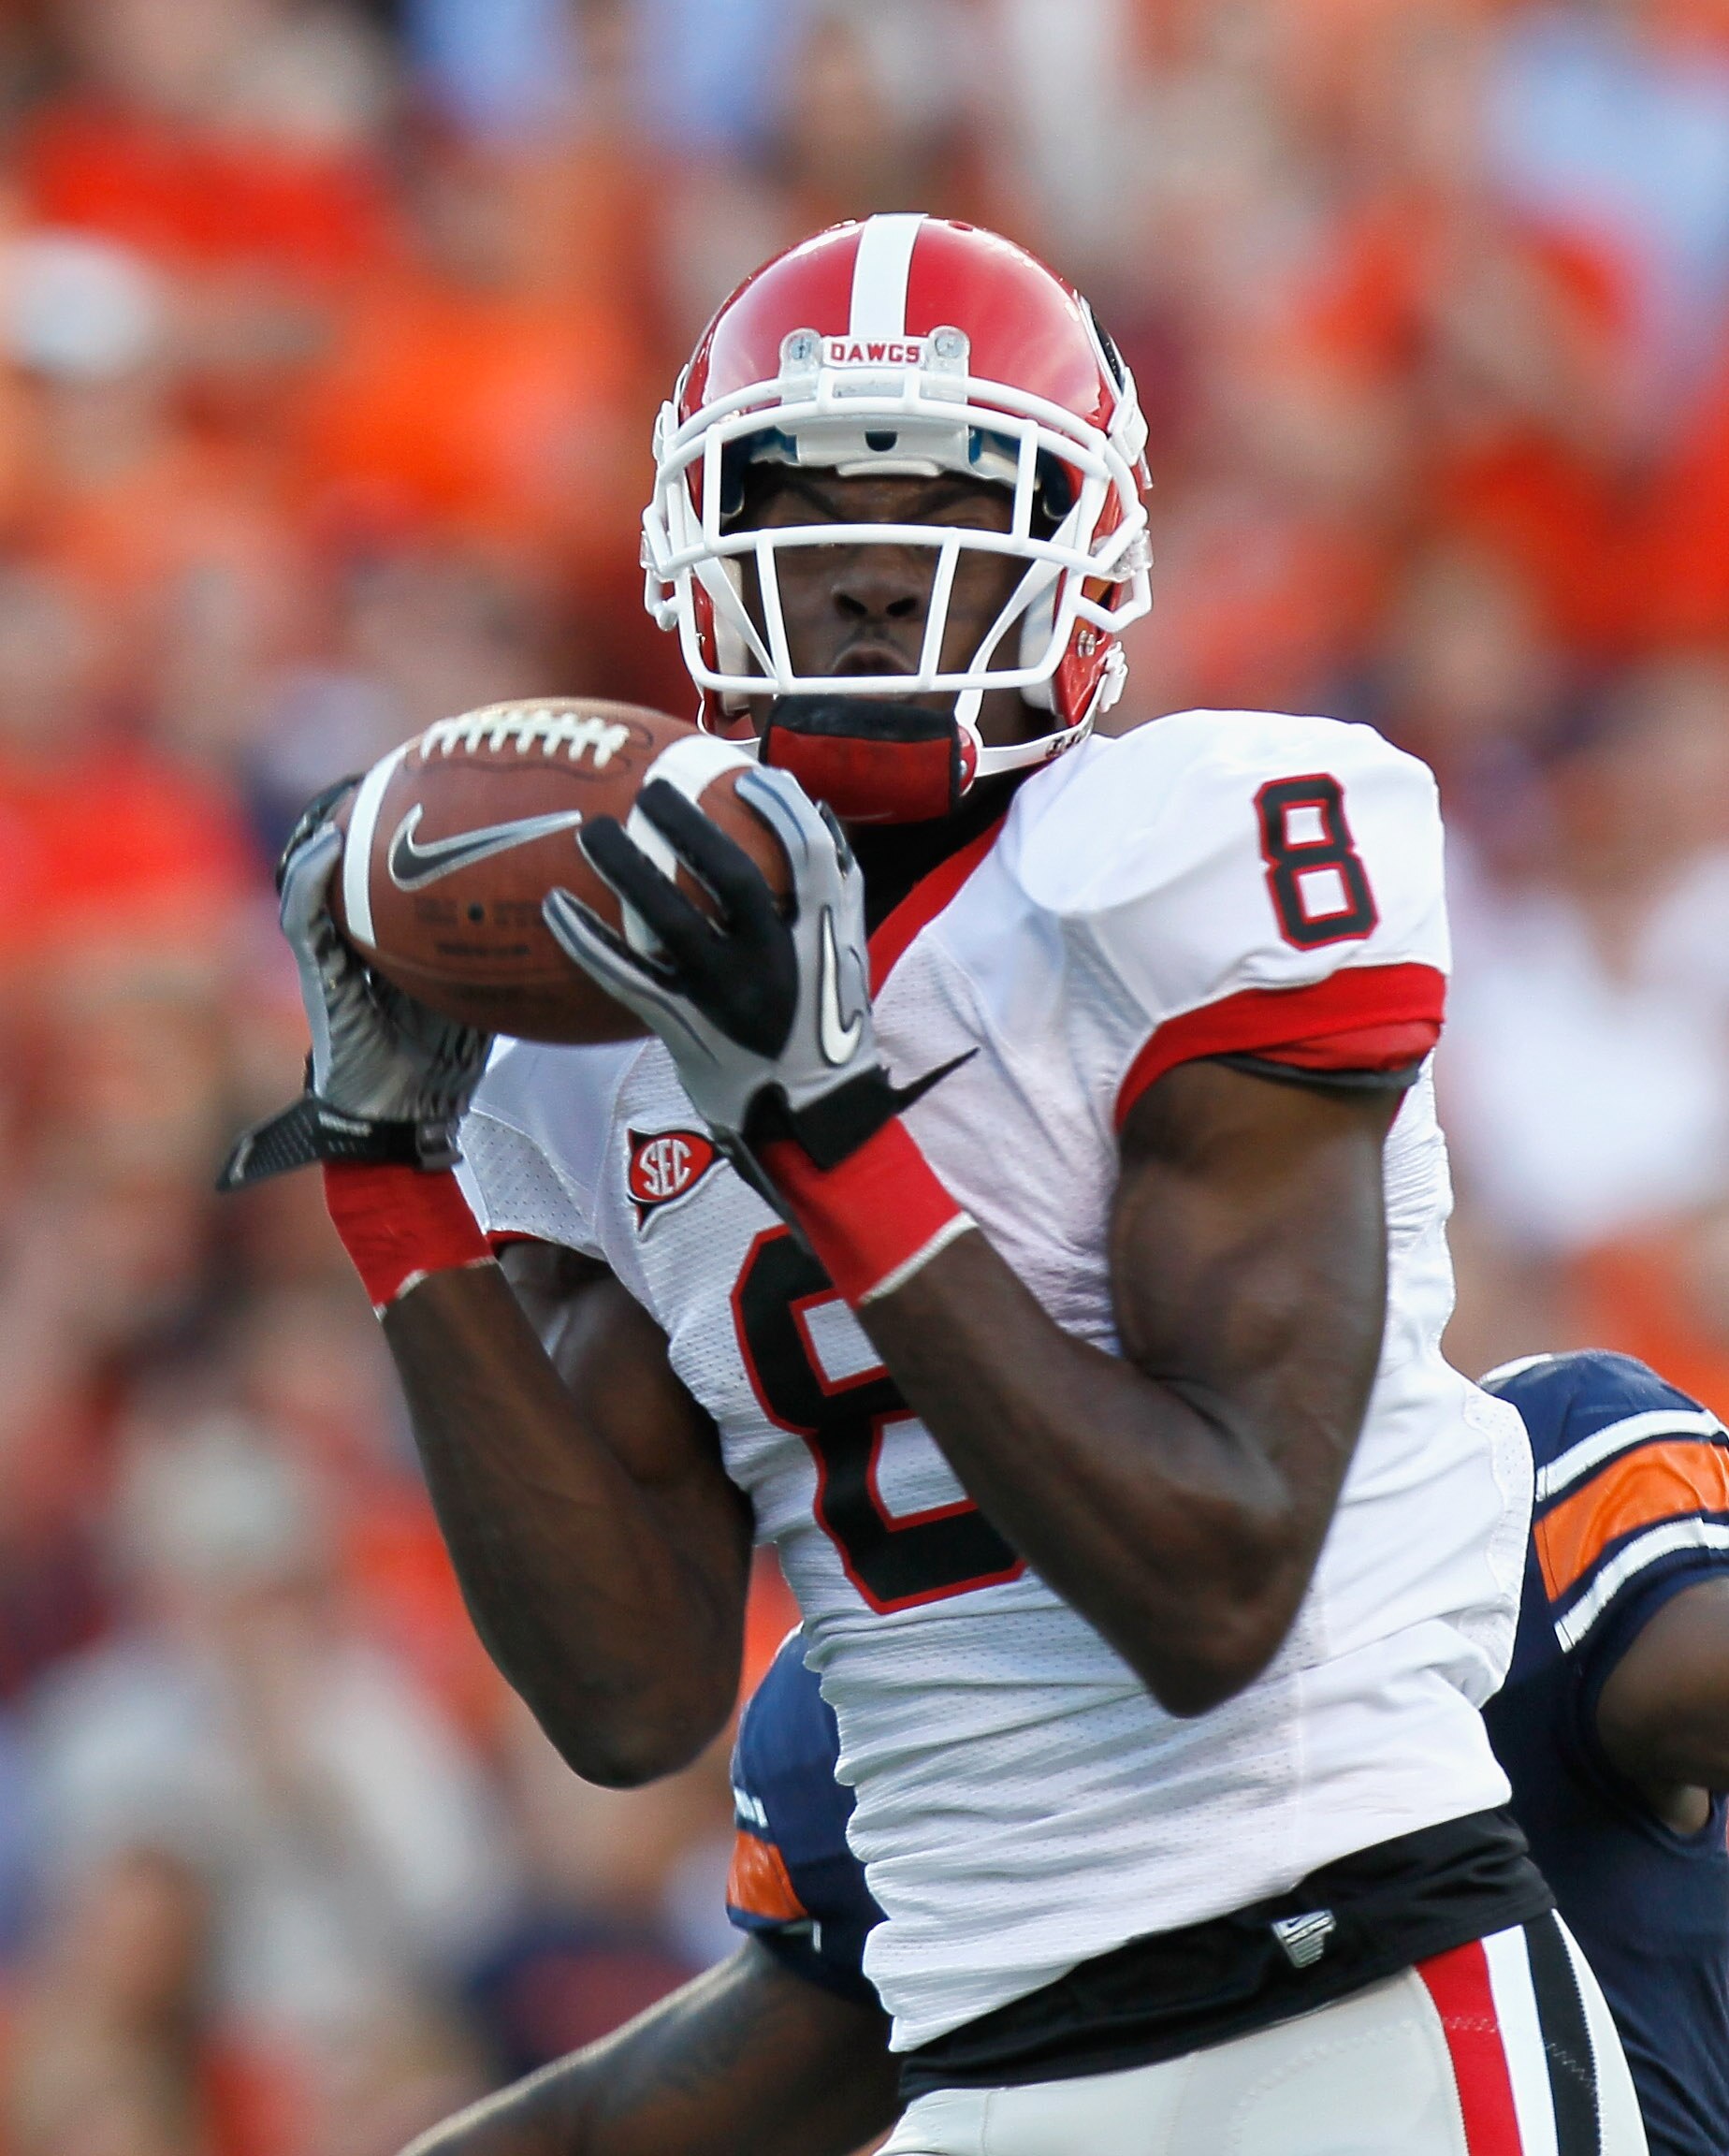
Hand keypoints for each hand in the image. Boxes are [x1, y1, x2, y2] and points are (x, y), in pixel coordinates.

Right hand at [218, 779, 492, 1189]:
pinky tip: (327, 846)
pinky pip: (303, 917)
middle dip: (364, 812)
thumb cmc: (447, 1055)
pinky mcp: (316, 977)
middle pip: (350, 862)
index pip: (386, 867)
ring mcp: (330, 953)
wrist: (407, 1113)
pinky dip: (309, 878)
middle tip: (390, 767)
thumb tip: (576, 908)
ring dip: (326, 832)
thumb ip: (505, 945)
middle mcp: (355, 936)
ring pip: (314, 876)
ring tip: (345, 790)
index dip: (399, 821)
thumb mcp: (486, 983)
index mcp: (389, 935)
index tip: (427, 775)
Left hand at [542, 769, 956, 1190]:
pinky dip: (588, 942)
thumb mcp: (847, 957)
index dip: (779, 810)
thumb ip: (837, 891)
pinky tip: (554, 907)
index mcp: (823, 937)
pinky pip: (627, 979)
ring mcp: (727, 998)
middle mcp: (775, 963)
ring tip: (593, 831)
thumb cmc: (829, 1030)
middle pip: (733, 877)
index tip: (748, 775)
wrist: (813, 1120)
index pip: (808, 856)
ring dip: (629, 870)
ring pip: (672, 923)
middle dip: (693, 827)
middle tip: (652, 788)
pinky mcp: (685, 1030)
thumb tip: (817, 812)